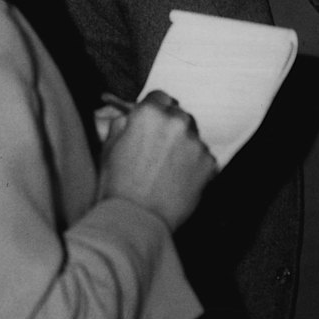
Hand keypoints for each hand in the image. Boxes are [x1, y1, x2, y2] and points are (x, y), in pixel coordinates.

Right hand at [98, 90, 216, 230]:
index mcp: (149, 113)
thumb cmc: (117, 185)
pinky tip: (178, 181)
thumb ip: (121, 124)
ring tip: (167, 170)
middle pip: (179, 115)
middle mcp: (176, 121)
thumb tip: (126, 115)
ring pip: (192, 137)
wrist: (136, 220)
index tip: (153, 123)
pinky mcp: (209, 162)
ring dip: (184, 146)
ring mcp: (195, 142)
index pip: (159, 97)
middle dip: (170, 128)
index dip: (154, 111)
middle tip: (159, 150)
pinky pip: (203, 157)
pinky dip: (194, 166)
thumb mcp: (109, 148)